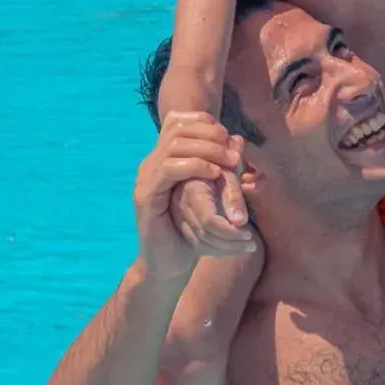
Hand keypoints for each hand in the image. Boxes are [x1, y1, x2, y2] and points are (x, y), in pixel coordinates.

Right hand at [133, 111, 241, 279]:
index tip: (228, 139)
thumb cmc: (193, 229)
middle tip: (234, 153)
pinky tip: (214, 174)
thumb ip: (221, 165)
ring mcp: (145, 178)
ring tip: (230, 163)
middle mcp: (150, 163)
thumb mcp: (211, 191)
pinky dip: (196, 166)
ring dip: (208, 149)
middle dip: (211, 134)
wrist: (170, 263)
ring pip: (174, 145)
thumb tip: (239, 138)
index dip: (206, 123)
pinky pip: (169, 169)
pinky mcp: (146, 196)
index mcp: (162, 158)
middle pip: (178, 127)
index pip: (179, 121)